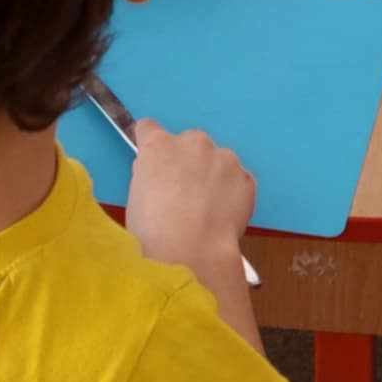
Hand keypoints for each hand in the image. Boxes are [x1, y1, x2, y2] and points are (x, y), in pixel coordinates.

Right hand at [125, 120, 256, 275]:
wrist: (191, 253)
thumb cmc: (152, 233)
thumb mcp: (135, 199)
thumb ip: (149, 176)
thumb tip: (159, 175)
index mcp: (159, 146)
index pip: (149, 128)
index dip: (149, 143)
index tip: (153, 158)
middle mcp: (193, 142)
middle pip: (189, 143)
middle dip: (187, 163)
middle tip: (183, 195)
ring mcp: (224, 157)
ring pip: (217, 161)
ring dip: (212, 176)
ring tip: (206, 212)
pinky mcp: (245, 177)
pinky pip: (237, 180)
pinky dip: (231, 193)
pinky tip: (222, 217)